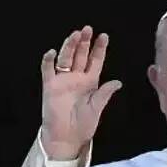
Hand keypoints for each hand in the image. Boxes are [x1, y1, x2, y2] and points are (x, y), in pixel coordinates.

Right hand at [40, 26, 121, 159]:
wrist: (66, 137)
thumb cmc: (83, 124)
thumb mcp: (97, 107)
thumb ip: (105, 93)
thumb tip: (118, 82)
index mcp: (91, 82)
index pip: (95, 61)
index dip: (99, 49)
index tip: (104, 36)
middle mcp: (77, 78)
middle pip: (80, 56)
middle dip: (84, 42)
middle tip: (87, 29)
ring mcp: (63, 80)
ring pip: (66, 59)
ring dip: (69, 47)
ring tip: (75, 35)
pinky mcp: (50, 86)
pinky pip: (48, 71)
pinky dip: (49, 61)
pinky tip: (53, 53)